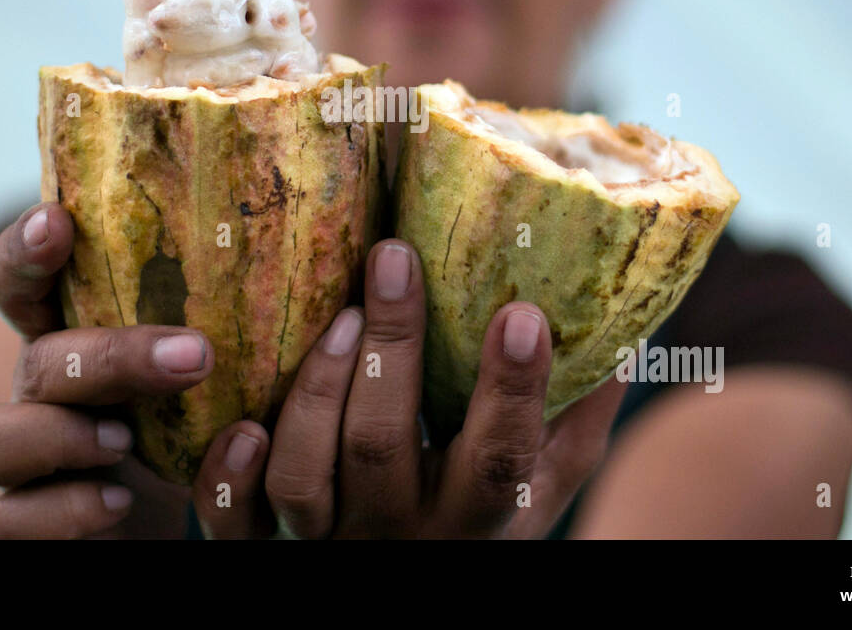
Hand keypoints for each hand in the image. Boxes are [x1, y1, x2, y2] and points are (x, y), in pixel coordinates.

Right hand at [0, 202, 271, 538]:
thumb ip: (239, 303)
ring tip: (125, 439)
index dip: (25, 250)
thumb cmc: (200, 403)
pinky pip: (10, 520)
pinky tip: (117, 499)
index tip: (59, 220)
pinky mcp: (30, 520)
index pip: (22, 280)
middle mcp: (41, 390)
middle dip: (109, 356)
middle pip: (37, 360)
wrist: (179, 497)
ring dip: (60, 435)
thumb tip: (341, 247)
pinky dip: (60, 509)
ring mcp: (26, 456)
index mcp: (74, 332)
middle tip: (194, 357)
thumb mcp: (216, 350)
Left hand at [193, 239, 627, 538]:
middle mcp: (397, 536)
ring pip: (303, 475)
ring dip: (316, 390)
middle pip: (383, 449)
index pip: (499, 461)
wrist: (415, 591)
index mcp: (475, 520)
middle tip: (394, 259)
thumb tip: (624, 328)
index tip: (521, 312)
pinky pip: (231, 521)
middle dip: (390, 349)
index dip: (513, 390)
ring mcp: (323, 544)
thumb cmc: (481, 527)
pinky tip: (242, 423)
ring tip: (337, 318)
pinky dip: (227, 476)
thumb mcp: (542, 490)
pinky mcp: (260, 549)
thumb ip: (576, 420)